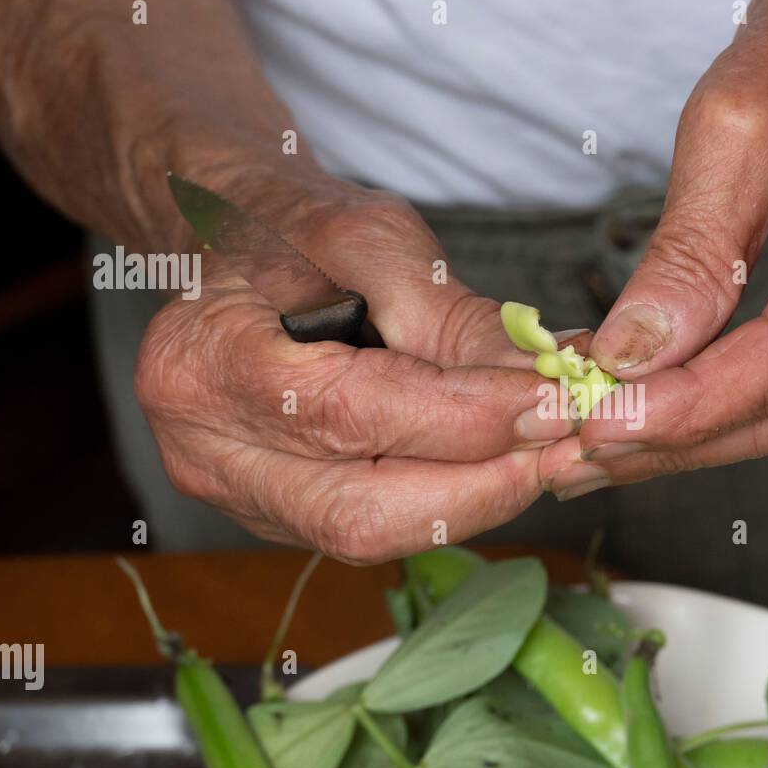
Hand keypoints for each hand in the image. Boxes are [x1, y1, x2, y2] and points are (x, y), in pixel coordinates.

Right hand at [136, 171, 574, 560]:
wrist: (232, 249)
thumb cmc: (295, 232)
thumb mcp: (377, 242)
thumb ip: (455, 322)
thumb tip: (543, 393)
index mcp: (205, 360)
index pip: (350, 415)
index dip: (465, 421)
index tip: (554, 404)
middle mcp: (203, 447)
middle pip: (359, 511)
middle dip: (480, 486)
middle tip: (565, 448)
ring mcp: (234, 493)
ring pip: (371, 535)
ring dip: (472, 500)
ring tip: (541, 452)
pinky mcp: (274, 514)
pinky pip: (369, 527)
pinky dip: (443, 501)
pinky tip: (494, 463)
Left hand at [546, 0, 767, 497]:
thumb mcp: (740, 123)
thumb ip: (692, 250)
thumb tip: (635, 358)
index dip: (691, 407)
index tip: (598, 426)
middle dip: (680, 438)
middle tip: (576, 457)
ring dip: (697, 436)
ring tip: (599, 450)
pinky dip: (728, 403)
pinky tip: (658, 415)